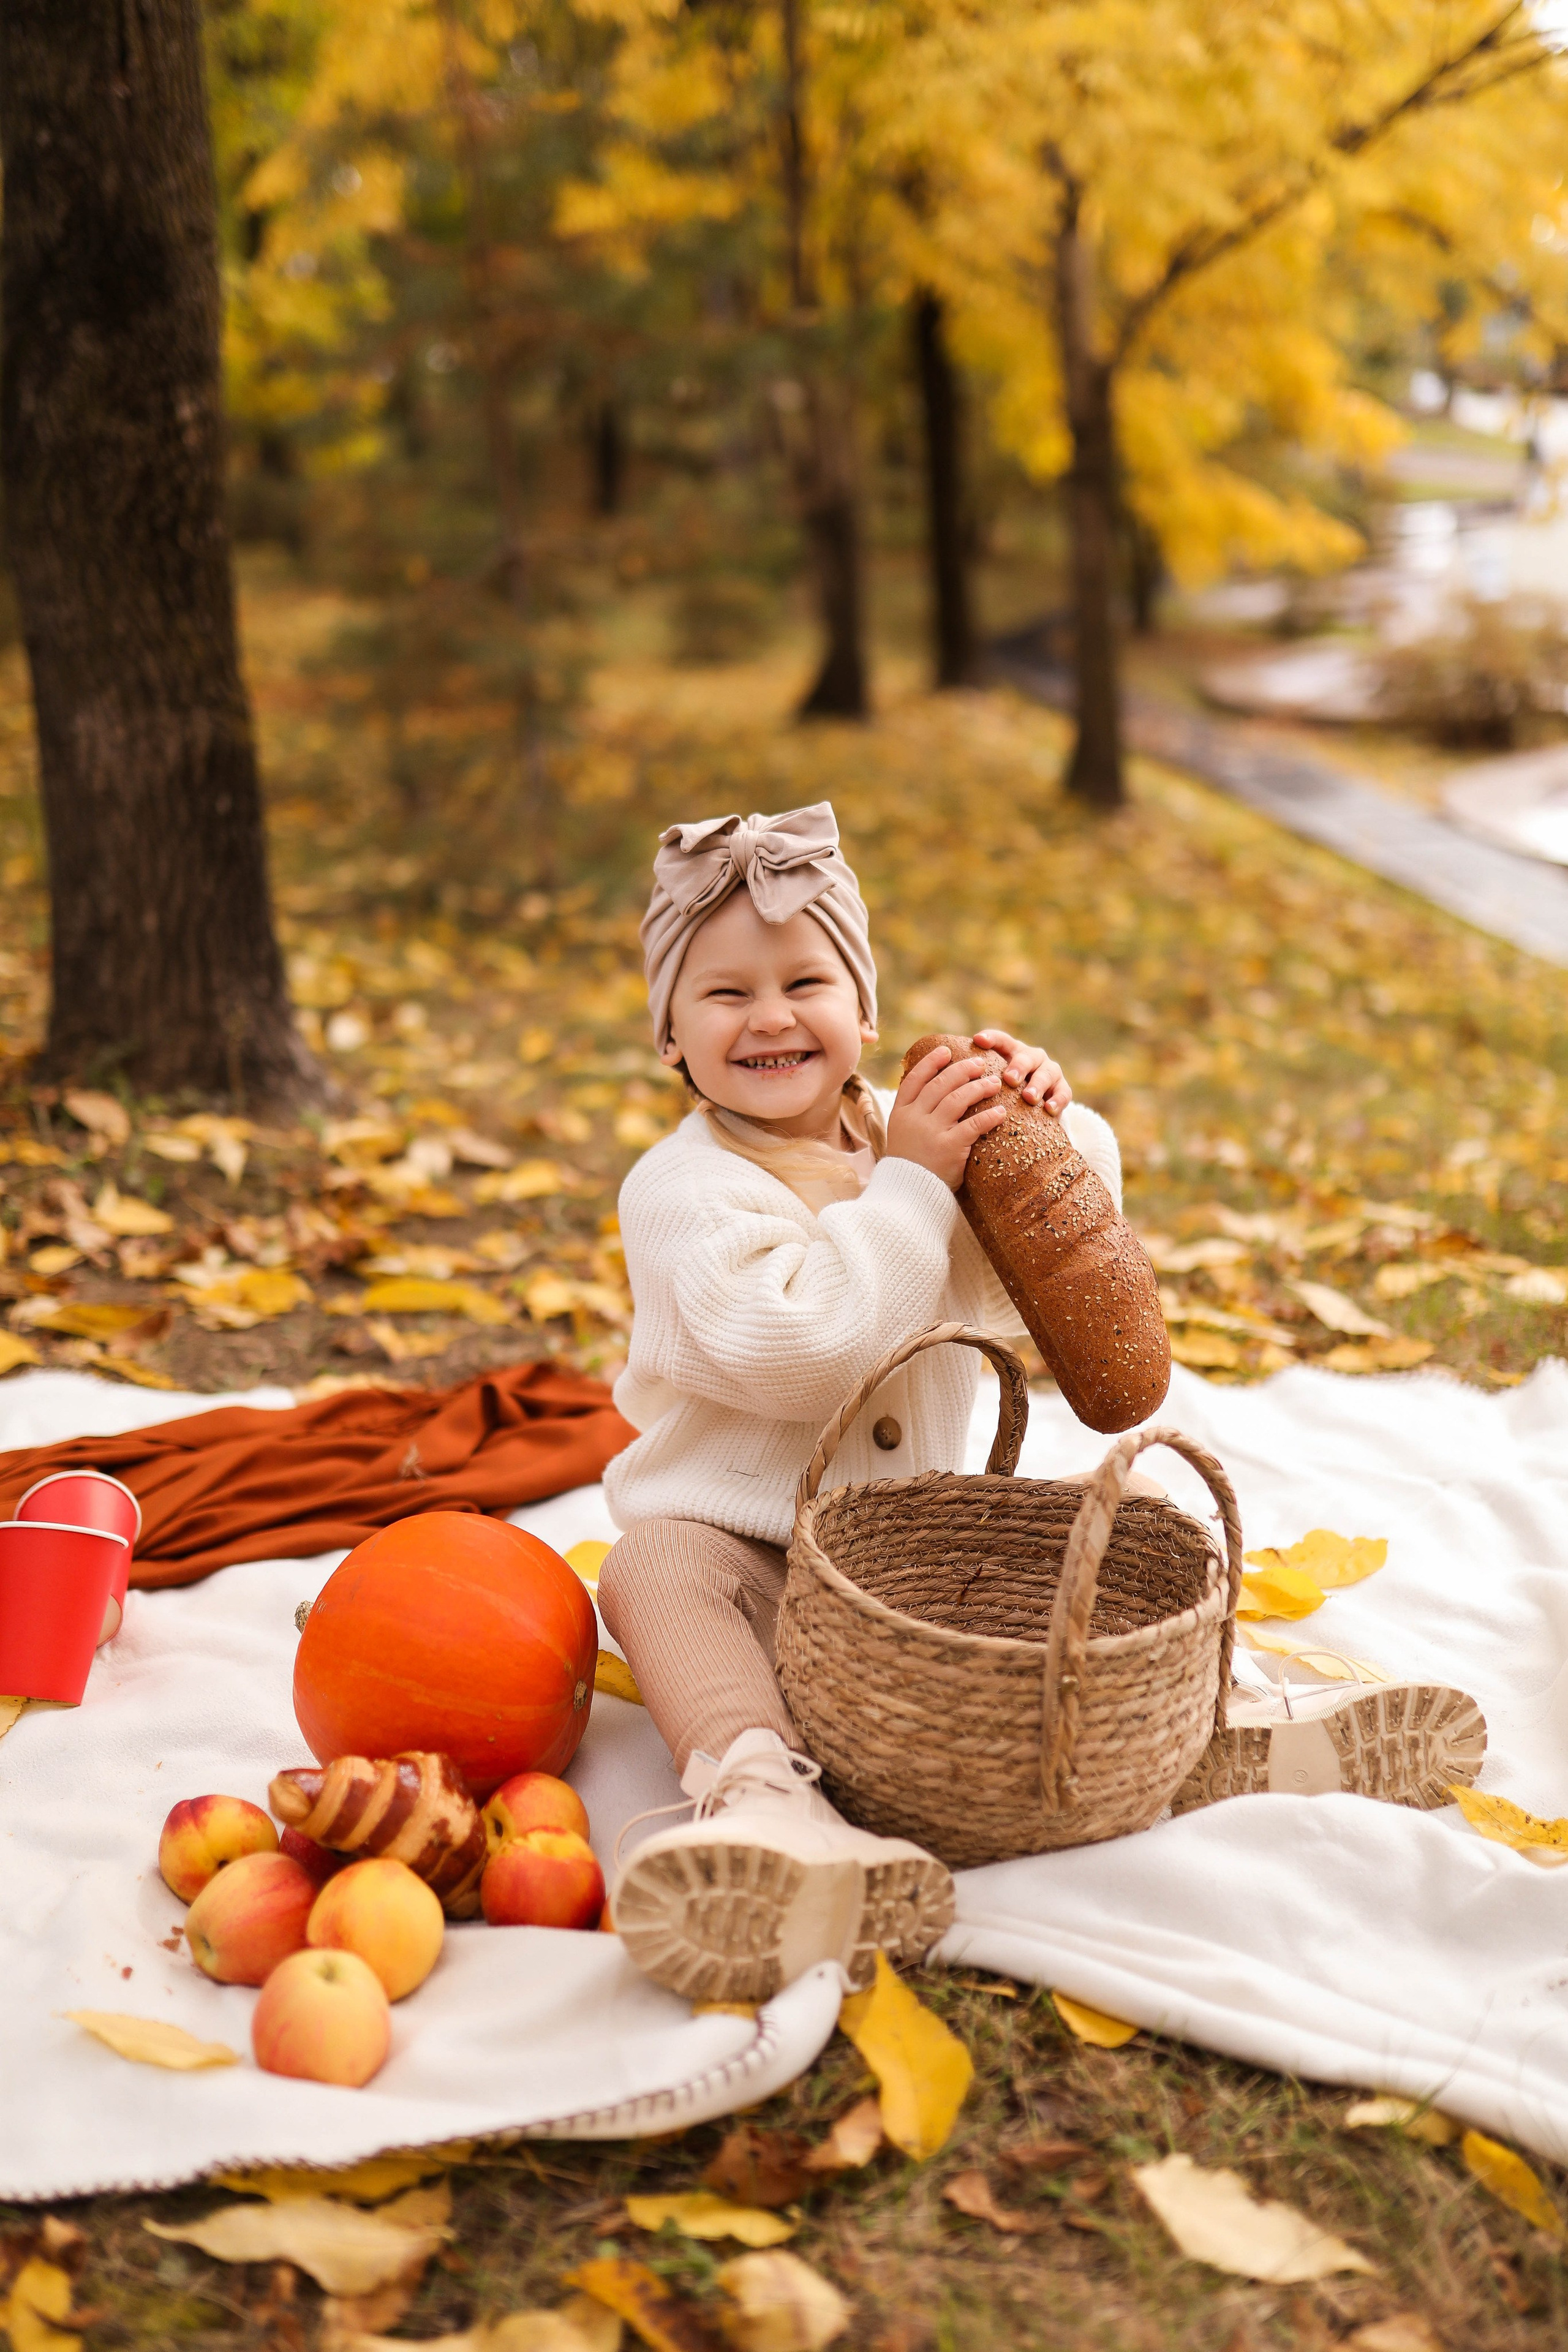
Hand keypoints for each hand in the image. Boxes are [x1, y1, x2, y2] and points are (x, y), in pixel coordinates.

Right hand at [885, 1042, 1006, 1188]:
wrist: (906, 1196)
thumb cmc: (910, 1167)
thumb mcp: (902, 1136)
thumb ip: (915, 1115)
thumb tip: (933, 1093)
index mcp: (900, 1113)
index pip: (914, 1080)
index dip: (930, 1063)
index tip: (945, 1050)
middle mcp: (914, 1118)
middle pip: (940, 1084)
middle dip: (962, 1070)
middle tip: (980, 1063)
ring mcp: (930, 1132)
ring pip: (958, 1099)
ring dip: (979, 1087)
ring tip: (995, 1083)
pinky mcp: (948, 1147)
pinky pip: (973, 1125)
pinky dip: (989, 1116)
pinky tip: (1001, 1112)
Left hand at [972, 1028, 1070, 1115]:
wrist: (1033, 1114)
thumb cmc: (1002, 1098)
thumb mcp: (989, 1086)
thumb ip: (974, 1079)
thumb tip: (937, 1079)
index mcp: (1011, 1052)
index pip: (1002, 1040)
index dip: (991, 1038)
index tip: (977, 1040)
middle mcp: (1031, 1057)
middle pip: (1026, 1056)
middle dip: (1018, 1066)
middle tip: (1008, 1079)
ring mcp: (1049, 1072)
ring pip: (1047, 1073)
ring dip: (1038, 1084)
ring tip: (1028, 1097)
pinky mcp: (1062, 1089)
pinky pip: (1063, 1093)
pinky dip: (1057, 1100)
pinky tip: (1048, 1110)